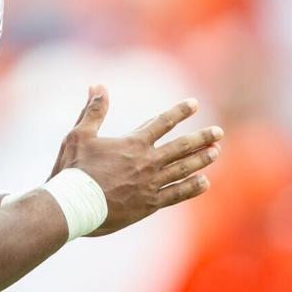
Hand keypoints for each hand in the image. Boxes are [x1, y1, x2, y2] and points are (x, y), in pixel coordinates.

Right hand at [49, 85, 222, 235]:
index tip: (194, 104)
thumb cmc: (73, 170)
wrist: (72, 206)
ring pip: (183, 169)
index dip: (179, 112)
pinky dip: (192, 187)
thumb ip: (93, 110)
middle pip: (181, 147)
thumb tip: (97, 85)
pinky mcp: (148, 204)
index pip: (162, 122)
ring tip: (216, 152)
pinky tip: (204, 182)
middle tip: (218, 132)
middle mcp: (146, 162)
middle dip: (201, 138)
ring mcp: (150, 184)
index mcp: (132, 143)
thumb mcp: (79, 134)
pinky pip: (176, 194)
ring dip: (201, 159)